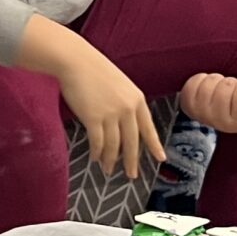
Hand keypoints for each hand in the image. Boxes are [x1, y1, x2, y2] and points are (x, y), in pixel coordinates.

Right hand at [54, 44, 164, 180]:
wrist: (76, 61)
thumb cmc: (93, 70)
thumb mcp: (119, 84)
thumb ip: (124, 103)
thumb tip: (121, 124)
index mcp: (136, 99)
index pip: (148, 127)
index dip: (154, 145)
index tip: (160, 158)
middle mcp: (127, 108)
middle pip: (132, 142)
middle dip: (132, 161)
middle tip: (132, 175)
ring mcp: (111, 114)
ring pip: (114, 145)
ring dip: (110, 159)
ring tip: (108, 169)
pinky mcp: (93, 118)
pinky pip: (98, 142)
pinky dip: (97, 152)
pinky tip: (95, 158)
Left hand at [178, 71, 236, 136]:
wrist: (220, 114)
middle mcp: (220, 123)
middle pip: (226, 85)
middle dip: (231, 82)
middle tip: (231, 90)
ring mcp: (202, 115)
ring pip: (210, 82)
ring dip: (217, 79)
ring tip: (220, 88)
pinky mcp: (188, 106)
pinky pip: (194, 82)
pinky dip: (202, 79)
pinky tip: (208, 88)